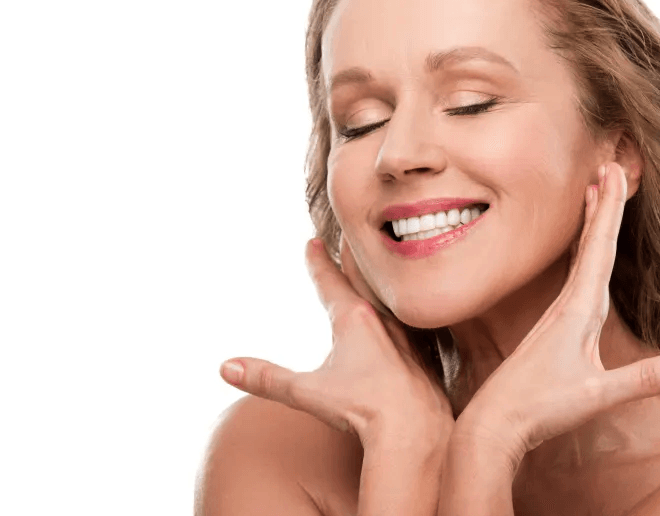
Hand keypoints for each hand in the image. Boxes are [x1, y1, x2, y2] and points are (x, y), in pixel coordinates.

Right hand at [219, 236, 453, 449]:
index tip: (313, 241)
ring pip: (388, 300)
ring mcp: (406, 336)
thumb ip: (266, 379)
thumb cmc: (362, 409)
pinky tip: (403, 323)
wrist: (417, 429)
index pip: (329, 281)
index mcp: (353, 319)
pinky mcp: (422, 355)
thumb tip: (224, 367)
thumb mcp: (307, 392)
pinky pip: (408, 324)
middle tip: (346, 243)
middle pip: (362, 280)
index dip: (318, 261)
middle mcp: (382, 319)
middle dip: (350, 262)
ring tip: (372, 277)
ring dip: (376, 286)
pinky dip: (399, 314)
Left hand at [452, 162, 659, 467]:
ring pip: (577, 259)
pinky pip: (572, 278)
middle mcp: (566, 305)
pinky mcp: (551, 332)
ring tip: (592, 195)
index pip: (599, 248)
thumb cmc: (541, 408)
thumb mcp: (598, 395)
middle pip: (589, 243)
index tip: (615, 170)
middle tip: (608, 165)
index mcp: (578, 309)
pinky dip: (582, 255)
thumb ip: (648, 378)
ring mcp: (556, 317)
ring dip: (590, 224)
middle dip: (602, 204)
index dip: (610, 208)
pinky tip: (583, 262)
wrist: (493, 425)